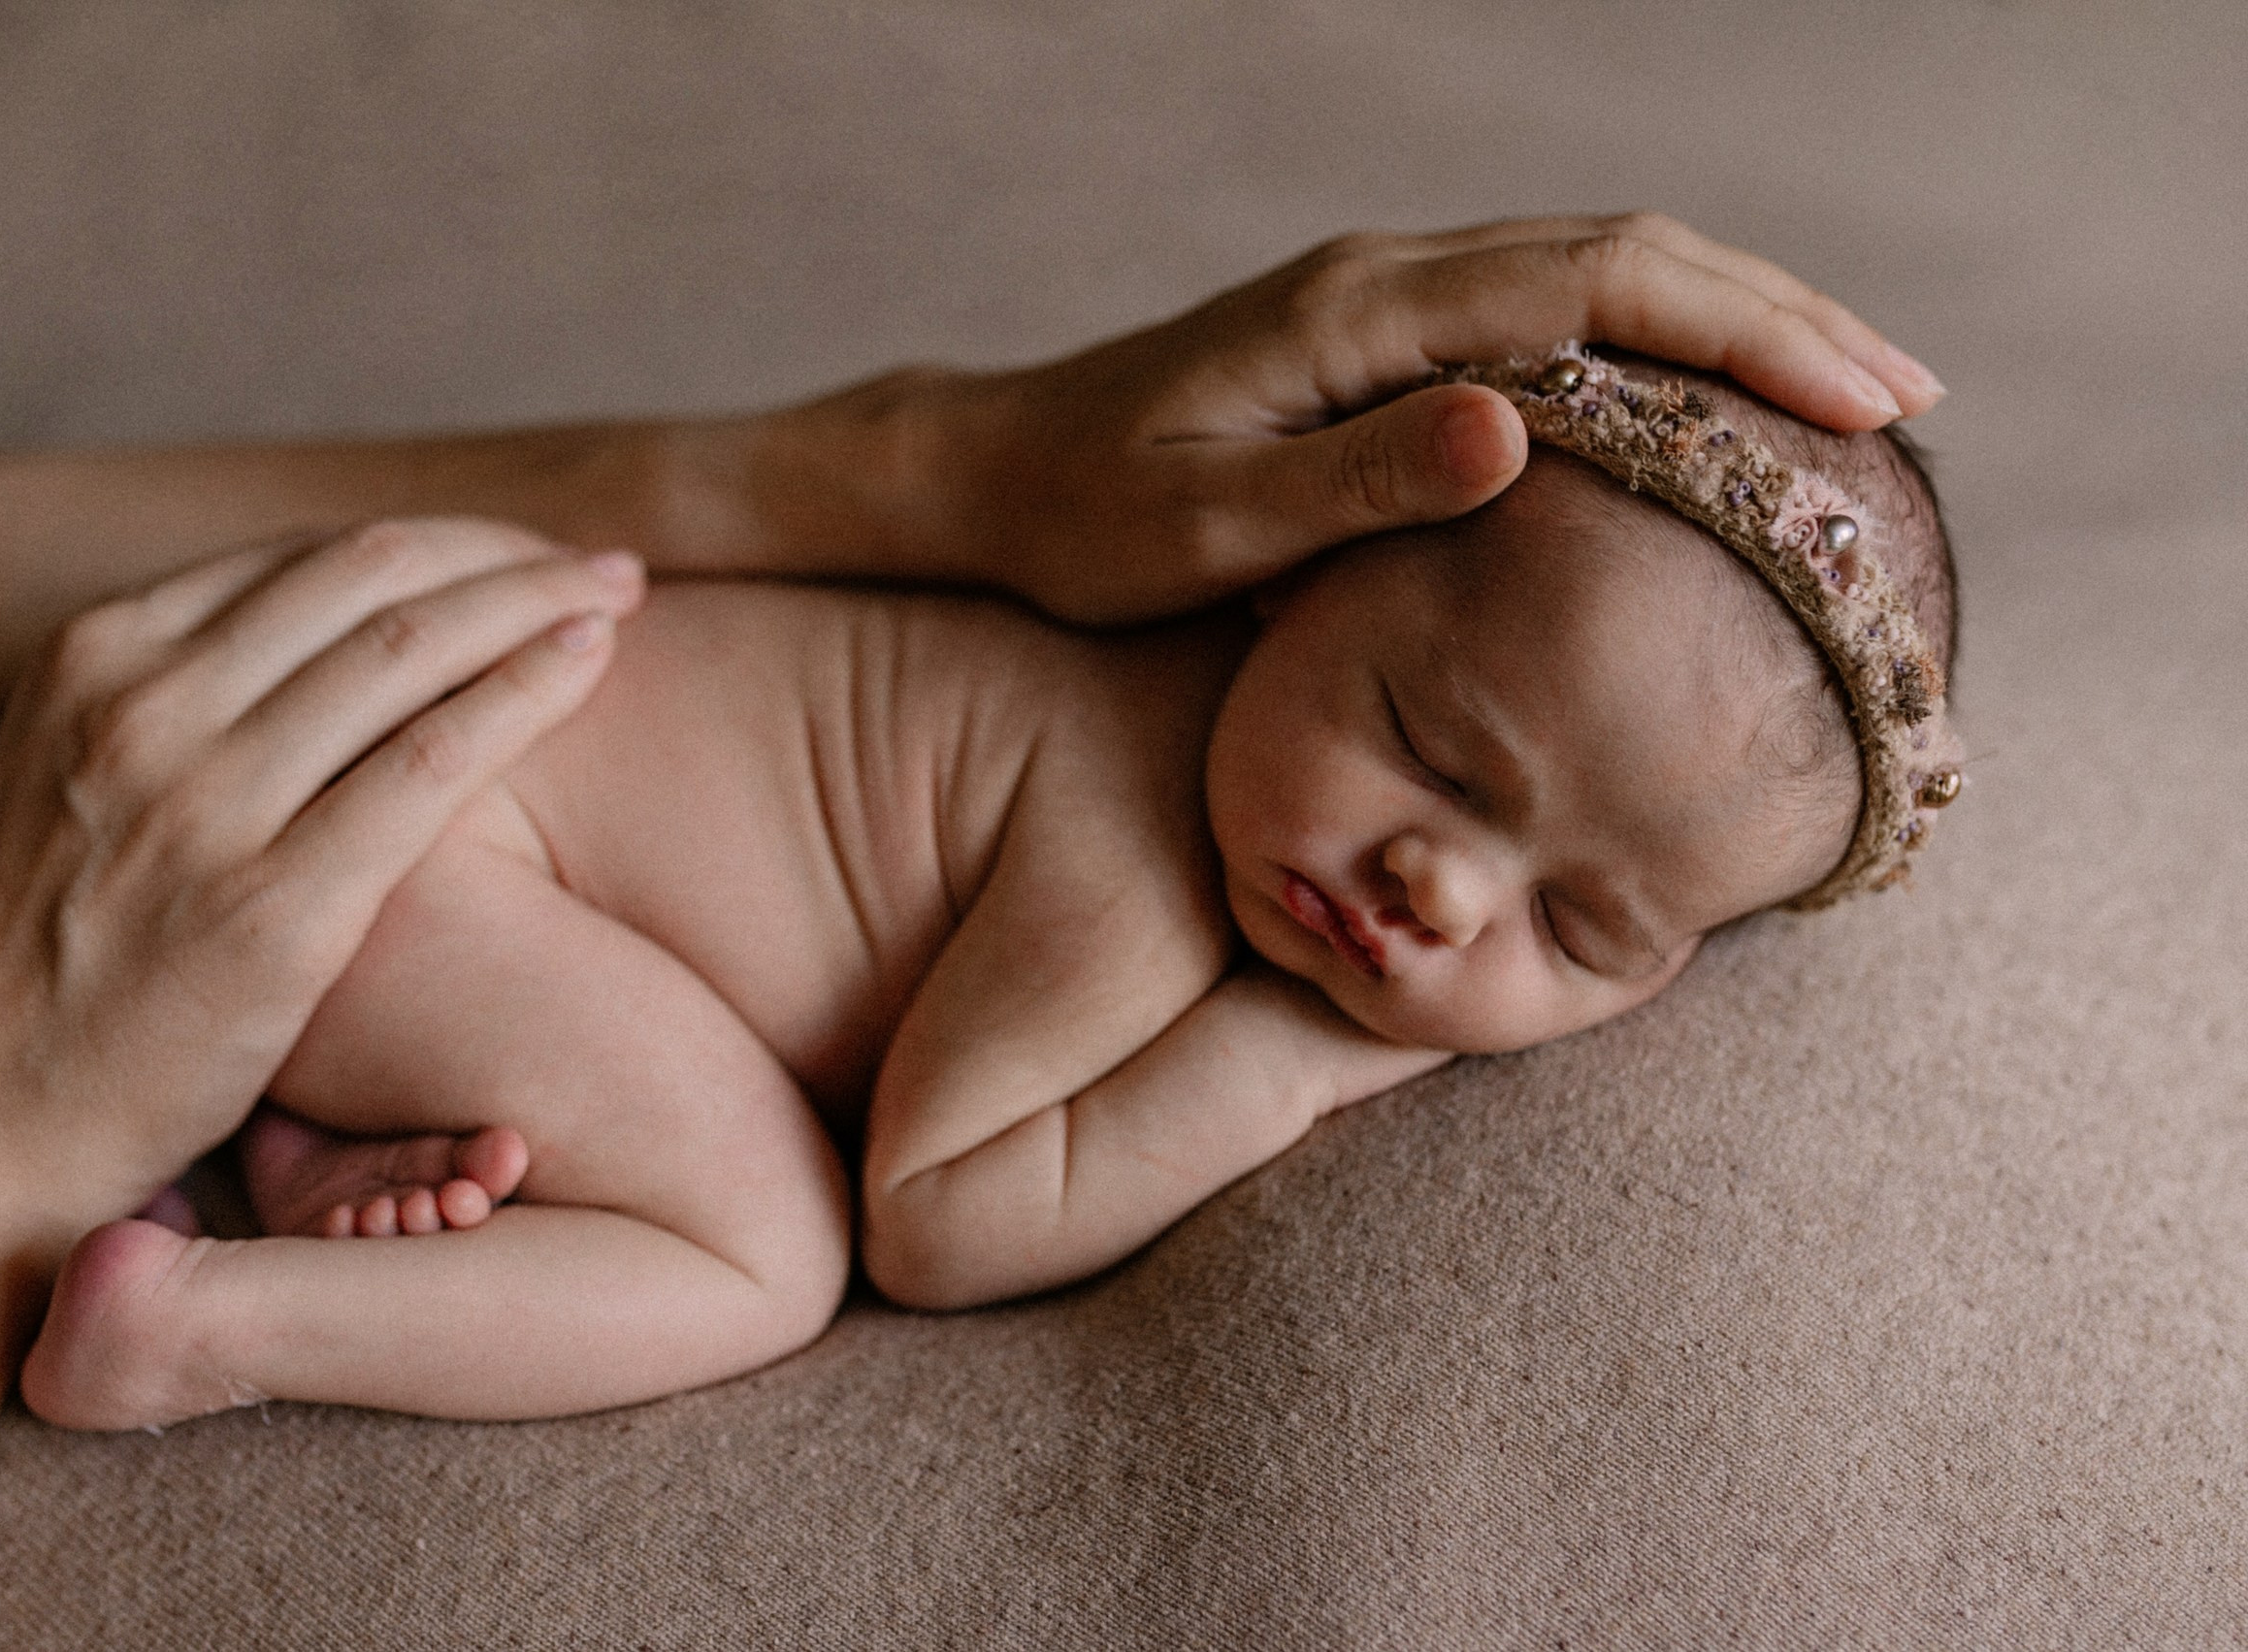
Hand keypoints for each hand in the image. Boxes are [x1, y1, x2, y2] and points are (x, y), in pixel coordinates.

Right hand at [0, 517, 643, 1241]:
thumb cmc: (42, 967)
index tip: (517, 554)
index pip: (306, 560)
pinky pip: (433, 761)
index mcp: (93, 658)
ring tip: (619, 592)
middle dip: (504, 553)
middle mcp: (142, 708)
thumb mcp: (71, 783)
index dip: (436, 546)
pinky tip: (593, 661)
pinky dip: (529, 690)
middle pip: (371, 578)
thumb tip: (308, 645)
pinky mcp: (273, 907)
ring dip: (536, 601)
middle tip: (601, 558)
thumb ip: (174, 702)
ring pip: (411, 649)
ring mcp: (204, 805)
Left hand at [932, 212, 1941, 621]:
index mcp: (1361, 314)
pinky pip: (1551, 308)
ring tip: (1854, 389)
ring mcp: (1387, 294)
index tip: (1865, 400)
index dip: (1743, 337)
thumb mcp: (1206, 527)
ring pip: (1599, 268)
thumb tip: (1518, 428)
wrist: (992, 471)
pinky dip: (1655, 338)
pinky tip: (1706, 397)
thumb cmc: (1085, 524)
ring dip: (1731, 317)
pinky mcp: (1378, 330)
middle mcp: (1388, 277)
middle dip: (1778, 316)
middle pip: (1626, 254)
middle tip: (1907, 397)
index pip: (1595, 292)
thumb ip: (1357, 481)